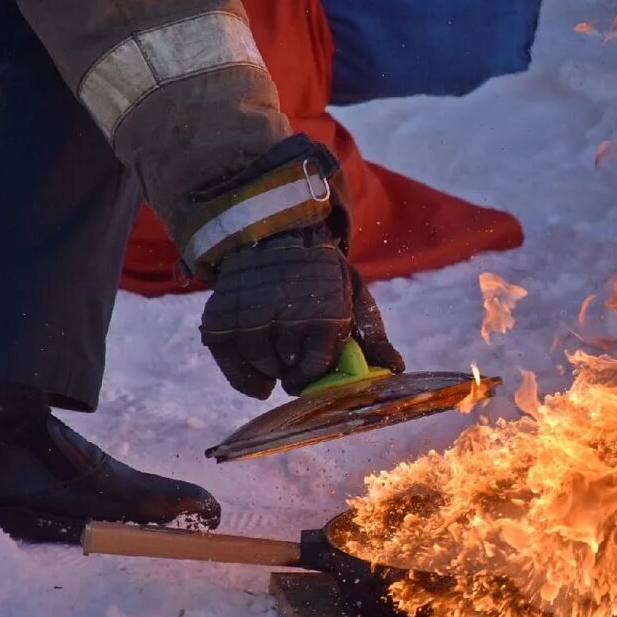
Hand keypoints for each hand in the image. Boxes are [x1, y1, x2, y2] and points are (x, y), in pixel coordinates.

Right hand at [200, 226, 402, 398]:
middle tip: (297, 353)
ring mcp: (249, 321)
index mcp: (324, 314)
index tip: (316, 360)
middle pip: (291, 371)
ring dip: (273, 369)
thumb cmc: (321, 273)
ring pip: (264, 370)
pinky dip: (247, 379)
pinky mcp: (220, 324)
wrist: (274, 236)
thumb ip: (373, 336)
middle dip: (296, 368)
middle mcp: (285, 318)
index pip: (319, 366)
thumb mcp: (355, 295)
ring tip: (279, 350)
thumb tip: (396, 368)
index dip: (318, 368)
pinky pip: (234, 371)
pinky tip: (261, 381)